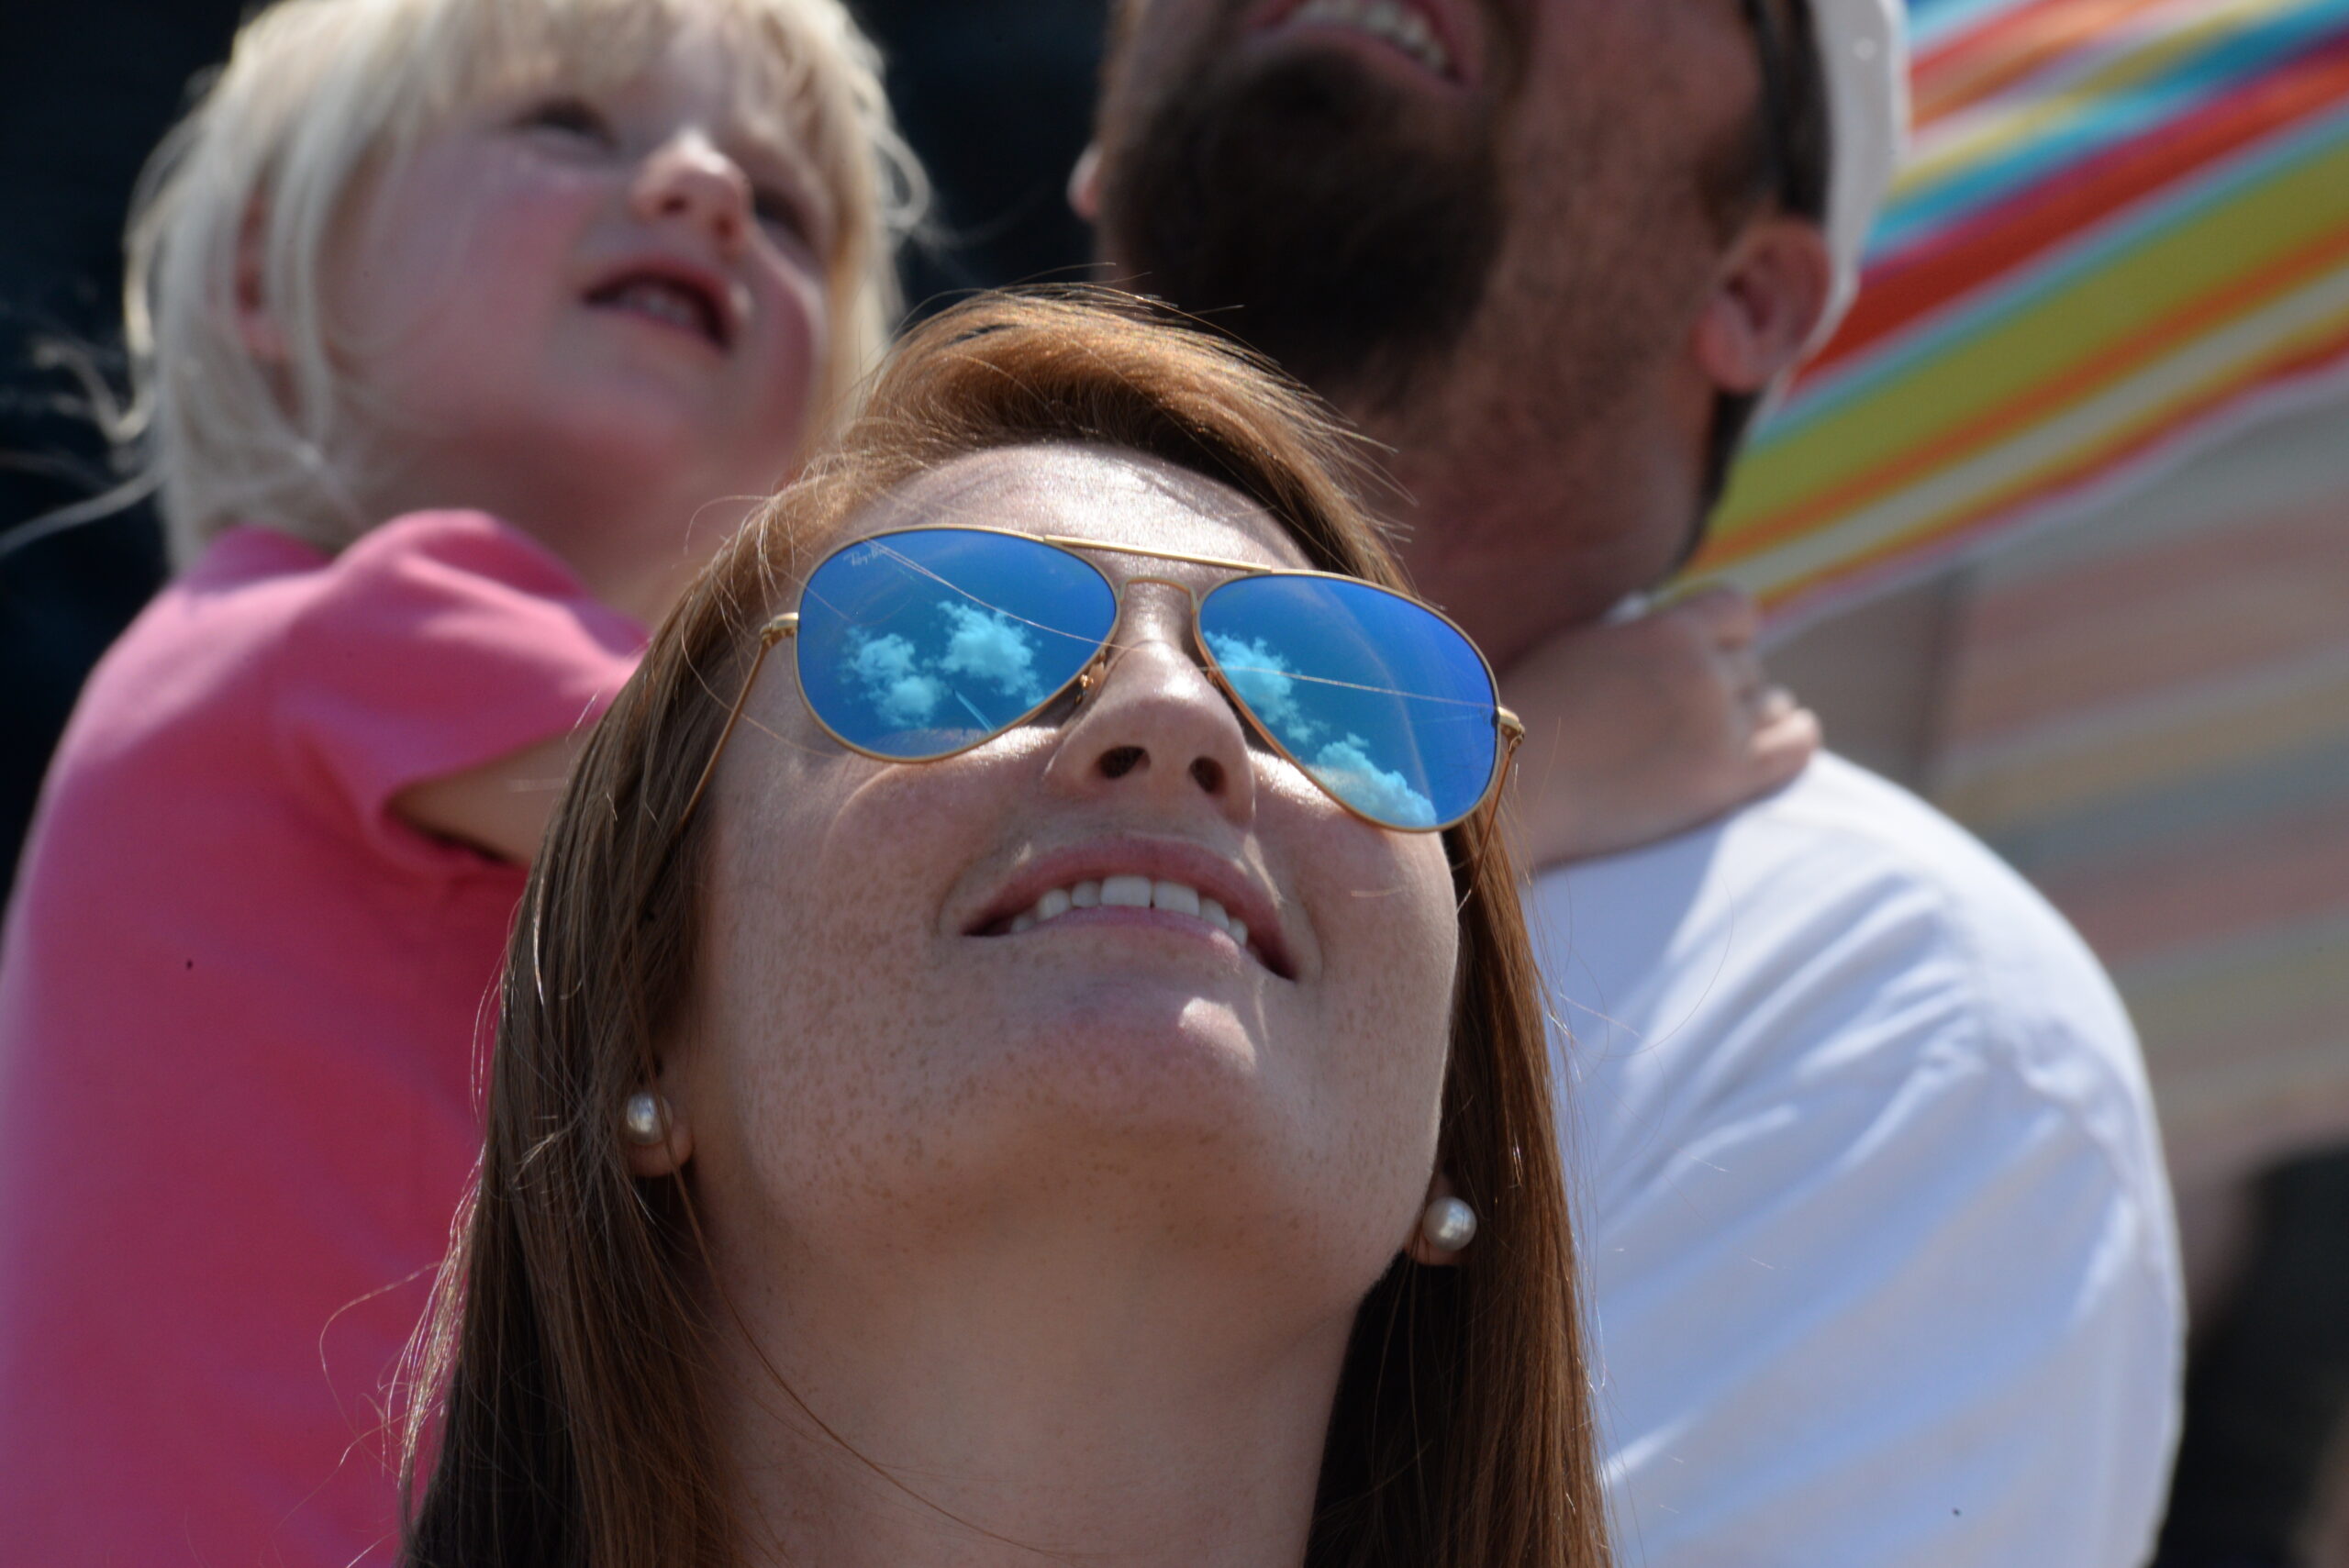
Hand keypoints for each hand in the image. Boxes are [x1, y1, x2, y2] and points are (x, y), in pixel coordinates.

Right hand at [1503, 586, 1818, 867]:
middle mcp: (1704, 673)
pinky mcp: (1725, 781)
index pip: (1737, 611)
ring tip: (1728, 729)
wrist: (1512, 787)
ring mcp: (1720, 728)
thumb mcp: (1583, 644)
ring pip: (1771, 705)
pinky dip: (1797, 738)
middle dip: (1727, 683)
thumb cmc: (1527, 716)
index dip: (1723, 633)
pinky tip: (1794, 736)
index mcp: (1667, 631)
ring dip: (1754, 714)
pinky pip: (1794, 748)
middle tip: (1693, 710)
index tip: (1706, 652)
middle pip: (1749, 666)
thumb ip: (1637, 636)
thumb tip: (1666, 634)